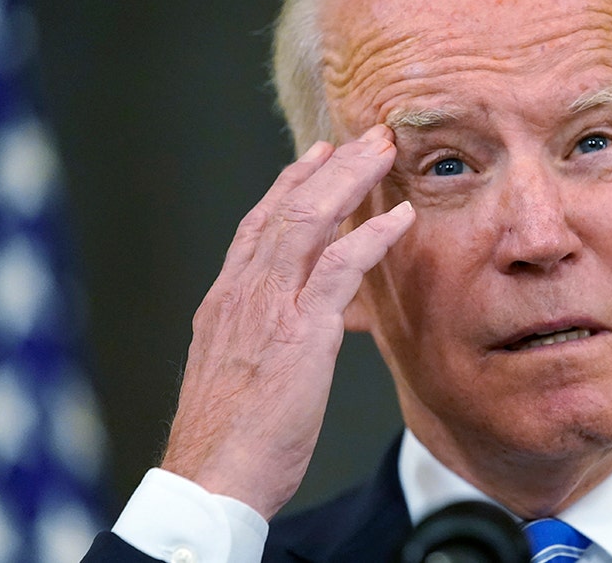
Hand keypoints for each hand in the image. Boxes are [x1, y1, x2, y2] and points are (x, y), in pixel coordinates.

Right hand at [160, 124, 413, 518]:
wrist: (211, 475)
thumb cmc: (228, 435)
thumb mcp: (237, 369)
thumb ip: (258, 333)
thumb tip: (285, 320)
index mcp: (228, 299)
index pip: (260, 224)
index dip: (291, 185)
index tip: (317, 157)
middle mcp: (244, 292)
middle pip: (287, 208)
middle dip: (329, 167)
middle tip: (365, 136)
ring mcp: (270, 308)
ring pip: (309, 222)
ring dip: (351, 181)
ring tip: (384, 151)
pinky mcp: (299, 333)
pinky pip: (340, 269)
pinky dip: (372, 236)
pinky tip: (400, 216)